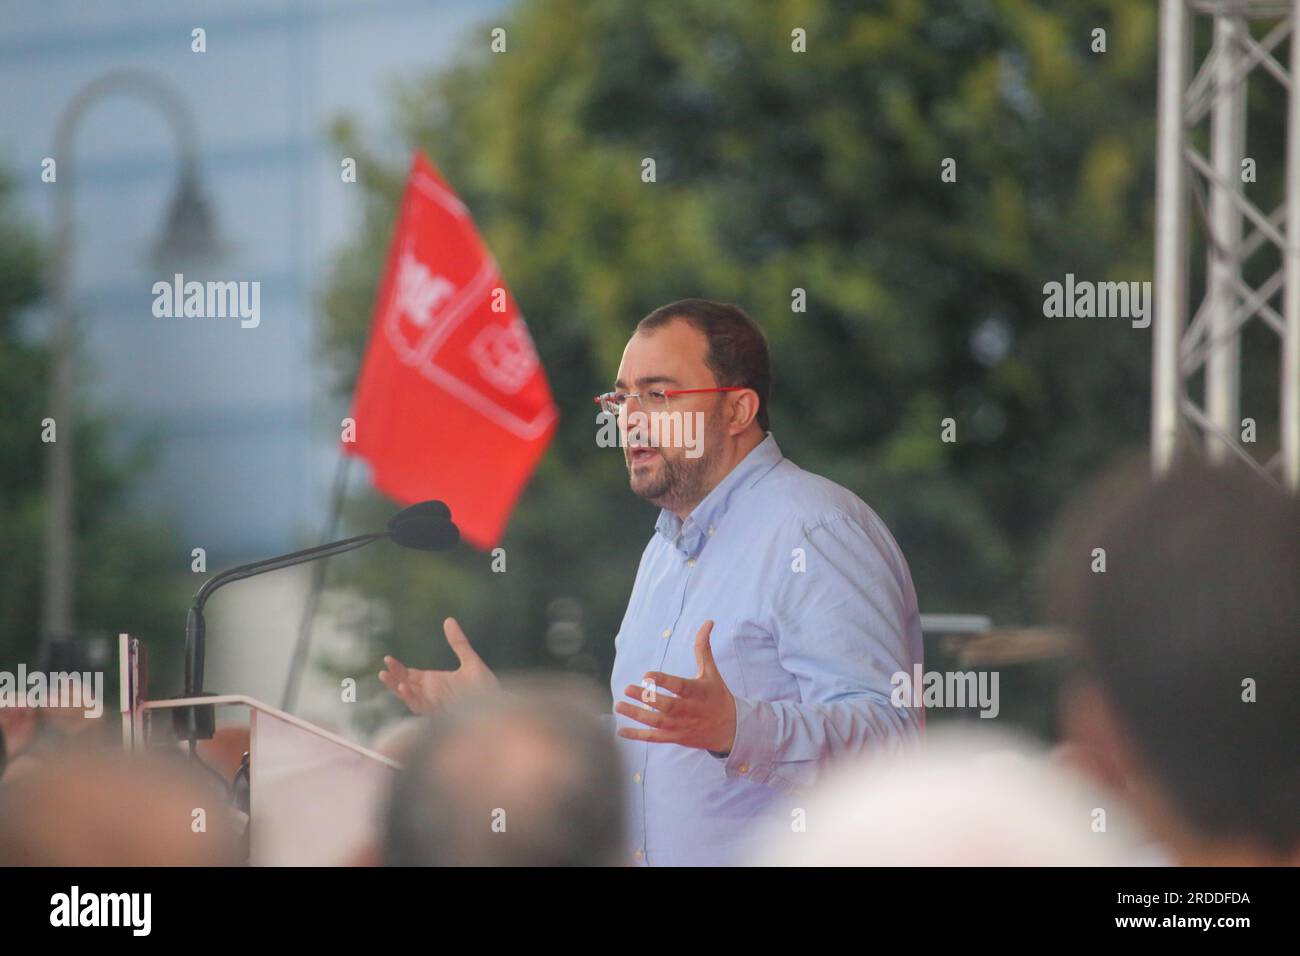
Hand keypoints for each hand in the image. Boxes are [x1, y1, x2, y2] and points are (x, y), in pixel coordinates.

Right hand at [379, 618, 497, 714]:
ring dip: (398, 689)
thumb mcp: (470, 661)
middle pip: (406, 685)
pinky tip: (406, 688)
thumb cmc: (486, 687)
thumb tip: (449, 620)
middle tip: (384, 668)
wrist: (499, 706)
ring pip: (410, 697)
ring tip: (387, 677)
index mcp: (435, 682)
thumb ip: (459, 642)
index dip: (398, 668)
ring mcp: (435, 703)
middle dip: (394, 677)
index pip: (410, 675)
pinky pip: (421, 706)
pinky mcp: (440, 712)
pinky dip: (412, 698)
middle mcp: (432, 694)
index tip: (387, 659)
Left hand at [614, 620, 736, 753]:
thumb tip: (707, 622)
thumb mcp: (711, 672)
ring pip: (657, 722)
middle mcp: (688, 710)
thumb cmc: (718, 696)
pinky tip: (620, 730)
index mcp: (697, 692)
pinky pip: (654, 738)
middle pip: (665, 706)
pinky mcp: (676, 737)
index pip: (679, 686)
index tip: (647, 674)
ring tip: (619, 705)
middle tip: (627, 688)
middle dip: (646, 698)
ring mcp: (681, 726)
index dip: (663, 681)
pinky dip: (638, 736)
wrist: (731, 729)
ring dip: (637, 715)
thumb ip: (703, 648)